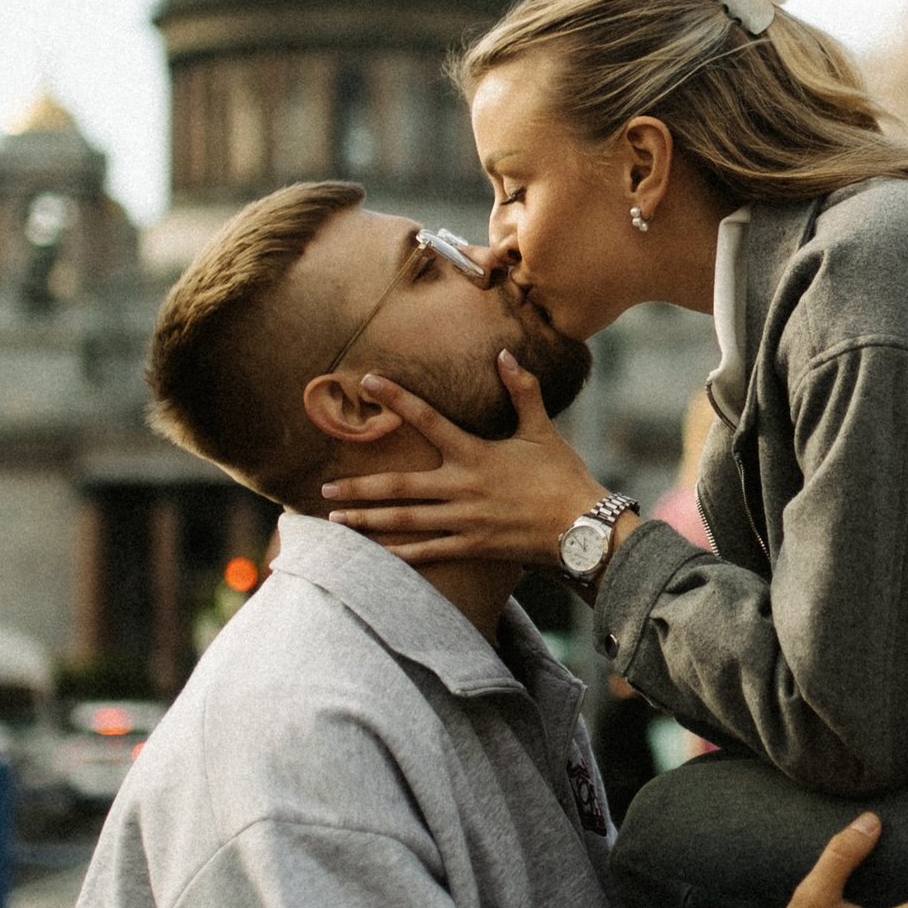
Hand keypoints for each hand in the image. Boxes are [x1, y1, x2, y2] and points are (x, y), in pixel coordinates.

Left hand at [321, 360, 603, 567]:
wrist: (582, 528)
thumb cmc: (563, 477)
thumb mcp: (542, 430)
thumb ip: (523, 391)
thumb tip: (506, 355)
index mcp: (475, 454)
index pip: (428, 419)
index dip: (397, 398)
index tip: (367, 381)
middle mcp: (462, 488)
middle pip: (399, 485)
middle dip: (359, 487)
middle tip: (324, 487)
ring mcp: (464, 521)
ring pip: (405, 521)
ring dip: (368, 520)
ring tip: (336, 519)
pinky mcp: (472, 547)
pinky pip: (428, 550)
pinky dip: (399, 552)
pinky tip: (375, 552)